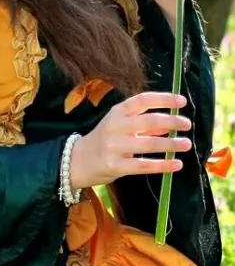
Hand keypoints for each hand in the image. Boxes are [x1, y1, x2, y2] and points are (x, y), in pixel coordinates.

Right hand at [70, 91, 191, 189]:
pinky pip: (143, 166)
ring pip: (148, 144)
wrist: (78, 160)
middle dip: (172, 121)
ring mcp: (114, 147)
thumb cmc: (106, 139)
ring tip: (186, 144)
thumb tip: (171, 123)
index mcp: (117, 112)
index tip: (182, 102)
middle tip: (187, 124)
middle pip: (148, 121)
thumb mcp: (121, 125)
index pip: (143, 100)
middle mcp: (115, 126)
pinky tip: (176, 164)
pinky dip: (162, 165)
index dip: (164, 99)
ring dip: (170, 144)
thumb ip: (145, 124)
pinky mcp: (115, 166)